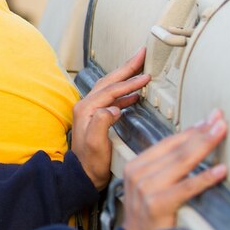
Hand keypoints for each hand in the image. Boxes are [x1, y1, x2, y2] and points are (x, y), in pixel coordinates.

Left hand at [71, 48, 149, 189]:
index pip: (112, 90)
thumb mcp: (96, 144)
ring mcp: (90, 111)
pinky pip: (112, 97)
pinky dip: (124, 92)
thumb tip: (113, 108)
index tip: (146, 75)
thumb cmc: (91, 163)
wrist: (83, 175)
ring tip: (140, 68)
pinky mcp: (96, 117)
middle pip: (109, 81)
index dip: (130, 82)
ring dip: (125, 76)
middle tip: (141, 54)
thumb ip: (102, 123)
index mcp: (87, 109)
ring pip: (110, 86)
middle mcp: (86, 106)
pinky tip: (134, 94)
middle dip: (127, 67)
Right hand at [122, 110, 227, 229]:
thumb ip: (163, 167)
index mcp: (136, 165)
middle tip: (219, 120)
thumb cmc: (145, 214)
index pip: (167, 142)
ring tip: (220, 134)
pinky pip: (186, 188)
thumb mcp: (147, 184)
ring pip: (181, 162)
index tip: (208, 120)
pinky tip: (220, 170)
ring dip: (204, 146)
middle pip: (175, 148)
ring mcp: (146, 188)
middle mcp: (138, 173)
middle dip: (200, 132)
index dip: (190, 130)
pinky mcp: (157, 204)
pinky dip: (205, 178)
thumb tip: (190, 146)